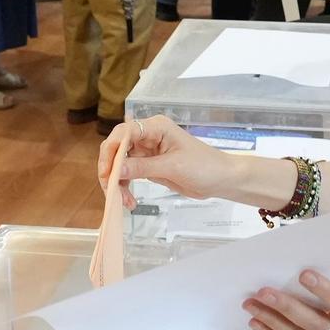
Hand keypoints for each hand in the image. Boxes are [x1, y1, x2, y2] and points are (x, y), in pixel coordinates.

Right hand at [99, 114, 243, 207]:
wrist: (221, 179)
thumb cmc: (204, 167)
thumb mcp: (172, 167)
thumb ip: (142, 167)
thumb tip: (116, 169)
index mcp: (155, 127)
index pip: (123, 133)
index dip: (111, 151)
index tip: (108, 173)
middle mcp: (148, 136)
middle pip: (117, 148)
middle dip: (111, 170)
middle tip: (111, 190)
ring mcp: (147, 151)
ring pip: (120, 163)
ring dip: (118, 182)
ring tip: (124, 201)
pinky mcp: (149, 165)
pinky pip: (129, 174)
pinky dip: (125, 186)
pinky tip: (129, 201)